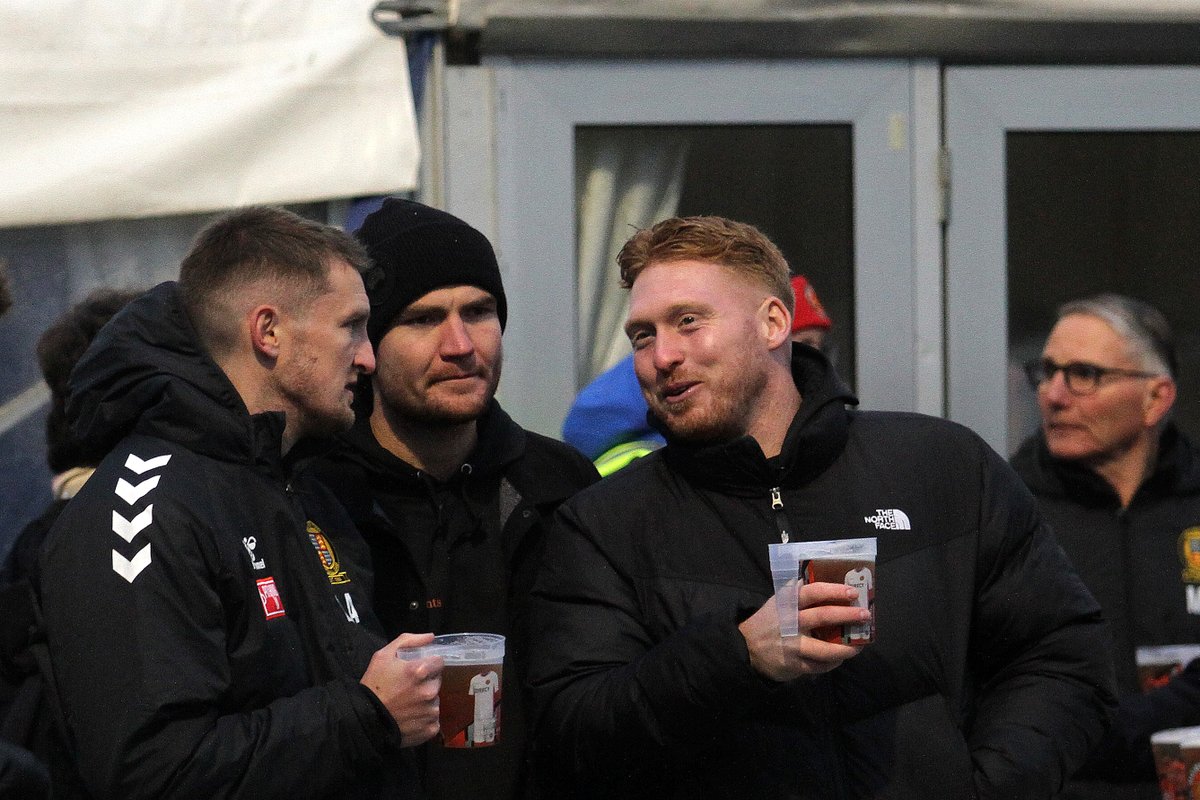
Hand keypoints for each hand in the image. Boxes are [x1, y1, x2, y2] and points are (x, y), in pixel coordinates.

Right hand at [360, 632, 442, 746]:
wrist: (364, 719)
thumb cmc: (373, 685)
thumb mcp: (383, 656)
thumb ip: (408, 641)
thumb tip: (431, 637)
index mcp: (420, 671)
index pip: (439, 662)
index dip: (429, 664)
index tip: (419, 670)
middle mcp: (429, 691)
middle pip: (437, 682)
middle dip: (427, 682)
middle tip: (410, 687)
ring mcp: (430, 711)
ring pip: (435, 701)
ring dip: (426, 701)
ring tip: (409, 704)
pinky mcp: (430, 728)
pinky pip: (434, 720)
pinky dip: (425, 718)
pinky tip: (411, 717)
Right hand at [738, 582, 867, 681]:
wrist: (745, 646)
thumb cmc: (770, 621)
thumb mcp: (779, 602)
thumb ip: (799, 592)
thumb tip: (828, 579)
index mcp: (788, 603)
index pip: (813, 592)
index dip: (834, 591)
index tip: (853, 592)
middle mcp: (791, 623)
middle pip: (823, 616)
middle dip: (848, 615)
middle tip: (865, 615)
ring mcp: (793, 645)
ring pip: (825, 649)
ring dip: (846, 648)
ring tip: (859, 646)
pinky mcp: (794, 665)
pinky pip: (819, 666)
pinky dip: (833, 663)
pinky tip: (840, 658)